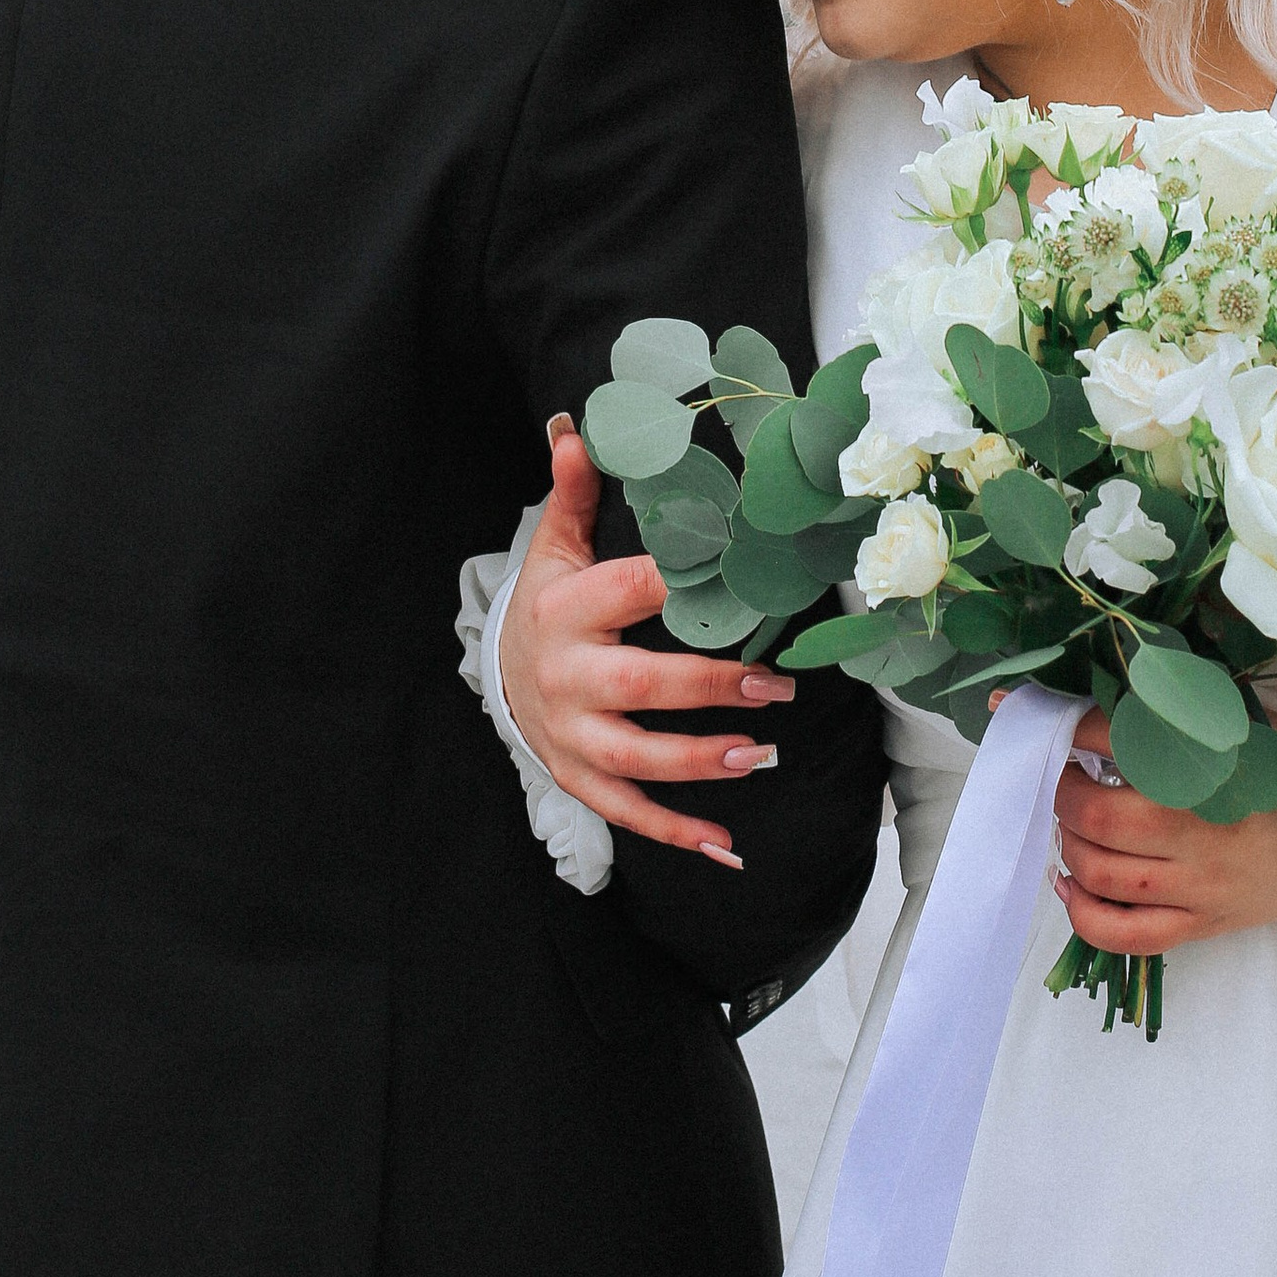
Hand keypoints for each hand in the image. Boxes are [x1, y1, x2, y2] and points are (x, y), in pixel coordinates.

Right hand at [496, 420, 798, 867]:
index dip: (678, 583)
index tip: (739, 576)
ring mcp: (570, 734)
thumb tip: (577, 430)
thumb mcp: (557, 547)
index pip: (627, 590)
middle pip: (637, 686)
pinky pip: (625, 811)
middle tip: (776, 687)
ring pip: (633, 759)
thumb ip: (577, 494)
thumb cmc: (550, 602)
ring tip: (760, 755)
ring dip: (697, 763)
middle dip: (707, 689)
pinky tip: (724, 846)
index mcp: (565, 609)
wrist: (500, 674)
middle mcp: (564, 676)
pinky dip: (672, 831)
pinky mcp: (578, 776)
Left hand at [1051, 708, 1276, 949]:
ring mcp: (1200, 887)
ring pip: (1102, 876)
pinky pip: (1126, 936)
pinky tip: (1070, 882)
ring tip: (1070, 820)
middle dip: (1062, 792)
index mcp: (1215, 771)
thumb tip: (1098, 685)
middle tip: (1063, 774)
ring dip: (1067, 844)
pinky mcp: (1202, 924)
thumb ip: (1180, 708)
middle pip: (1097, 819)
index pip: (1118, 742)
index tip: (1038, 716)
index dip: (1066, 726)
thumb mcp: (1244, 721)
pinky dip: (1082, 913)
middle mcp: (1203, 833)